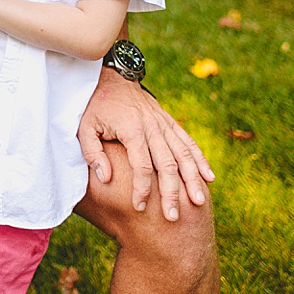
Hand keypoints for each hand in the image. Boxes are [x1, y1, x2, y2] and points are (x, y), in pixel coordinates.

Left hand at [76, 71, 215, 221]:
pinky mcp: (169, 122)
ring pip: (183, 154)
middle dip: (171, 193)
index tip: (139, 207)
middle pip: (167, 164)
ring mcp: (164, 124)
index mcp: (131, 129)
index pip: (141, 165)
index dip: (142, 188)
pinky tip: (209, 178)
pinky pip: (189, 142)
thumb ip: (92, 152)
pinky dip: (200, 160)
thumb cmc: (95, 106)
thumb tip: (106, 178)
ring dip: (192, 179)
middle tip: (172, 217)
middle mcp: (152, 127)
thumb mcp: (84, 127)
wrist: (113, 76)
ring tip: (198, 202)